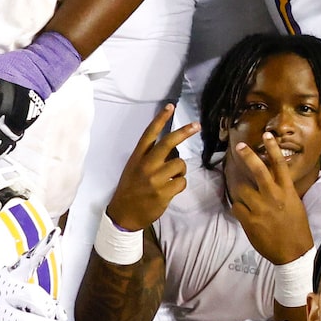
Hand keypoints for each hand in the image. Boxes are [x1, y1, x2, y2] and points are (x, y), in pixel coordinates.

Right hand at [104, 104, 195, 231]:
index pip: (149, 134)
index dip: (160, 119)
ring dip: (181, 170)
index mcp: (137, 158)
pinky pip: (182, 181)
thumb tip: (171, 148)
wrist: (123, 214)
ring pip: (180, 164)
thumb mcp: (133, 168)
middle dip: (184, 132)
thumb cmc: (131, 189)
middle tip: (196, 125)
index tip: (170, 106)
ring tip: (172, 177)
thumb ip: (149, 157)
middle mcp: (145, 165)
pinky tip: (171, 189)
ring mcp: (154, 179)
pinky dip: (180, 184)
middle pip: (168, 143)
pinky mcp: (162, 192)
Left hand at [226, 138, 313, 267]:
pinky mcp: (250, 221)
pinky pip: (237, 208)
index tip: (267, 135)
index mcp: (287, 191)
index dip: (273, 148)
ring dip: (241, 192)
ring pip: (242, 190)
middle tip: (239, 146)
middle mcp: (274, 197)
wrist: (293, 252)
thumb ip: (282, 192)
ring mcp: (261, 209)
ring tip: (245, 197)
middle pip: (258, 171)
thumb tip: (271, 181)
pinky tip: (243, 212)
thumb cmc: (296, 227)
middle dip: (248, 156)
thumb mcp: (295, 204)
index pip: (280, 164)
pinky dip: (238, 208)